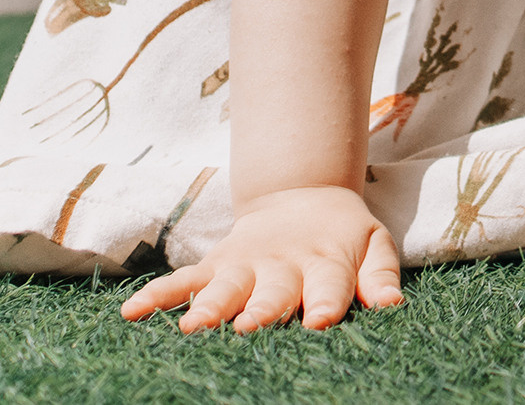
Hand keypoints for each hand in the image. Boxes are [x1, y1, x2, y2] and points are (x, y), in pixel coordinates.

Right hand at [119, 184, 402, 331]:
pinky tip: (131, 313)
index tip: (318, 321)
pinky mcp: (215, 265)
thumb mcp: (373, 244)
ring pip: (224, 289)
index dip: (324, 302)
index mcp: (325, 264)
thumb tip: (392, 303)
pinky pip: (182, 280)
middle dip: (261, 311)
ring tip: (192, 328)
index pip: (329, 285)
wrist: (304, 195)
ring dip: (209, 307)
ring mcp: (244, 265)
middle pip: (271, 293)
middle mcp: (282, 266)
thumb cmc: (343, 236)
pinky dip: (157, 295)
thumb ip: (380, 275)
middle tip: (249, 329)